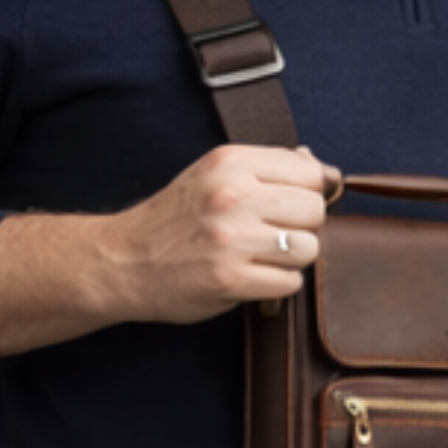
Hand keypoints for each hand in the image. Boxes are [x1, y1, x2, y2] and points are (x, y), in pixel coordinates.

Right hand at [98, 143, 333, 324]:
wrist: (123, 261)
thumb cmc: (174, 218)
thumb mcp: (213, 174)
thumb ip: (267, 168)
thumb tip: (324, 169)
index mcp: (230, 162)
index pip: (309, 172)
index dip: (306, 192)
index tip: (289, 204)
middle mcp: (231, 194)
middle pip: (314, 210)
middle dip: (300, 226)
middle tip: (270, 233)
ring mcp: (231, 238)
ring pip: (308, 248)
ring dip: (291, 259)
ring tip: (259, 256)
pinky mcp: (230, 278)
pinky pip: (291, 282)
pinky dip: (276, 285)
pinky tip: (250, 276)